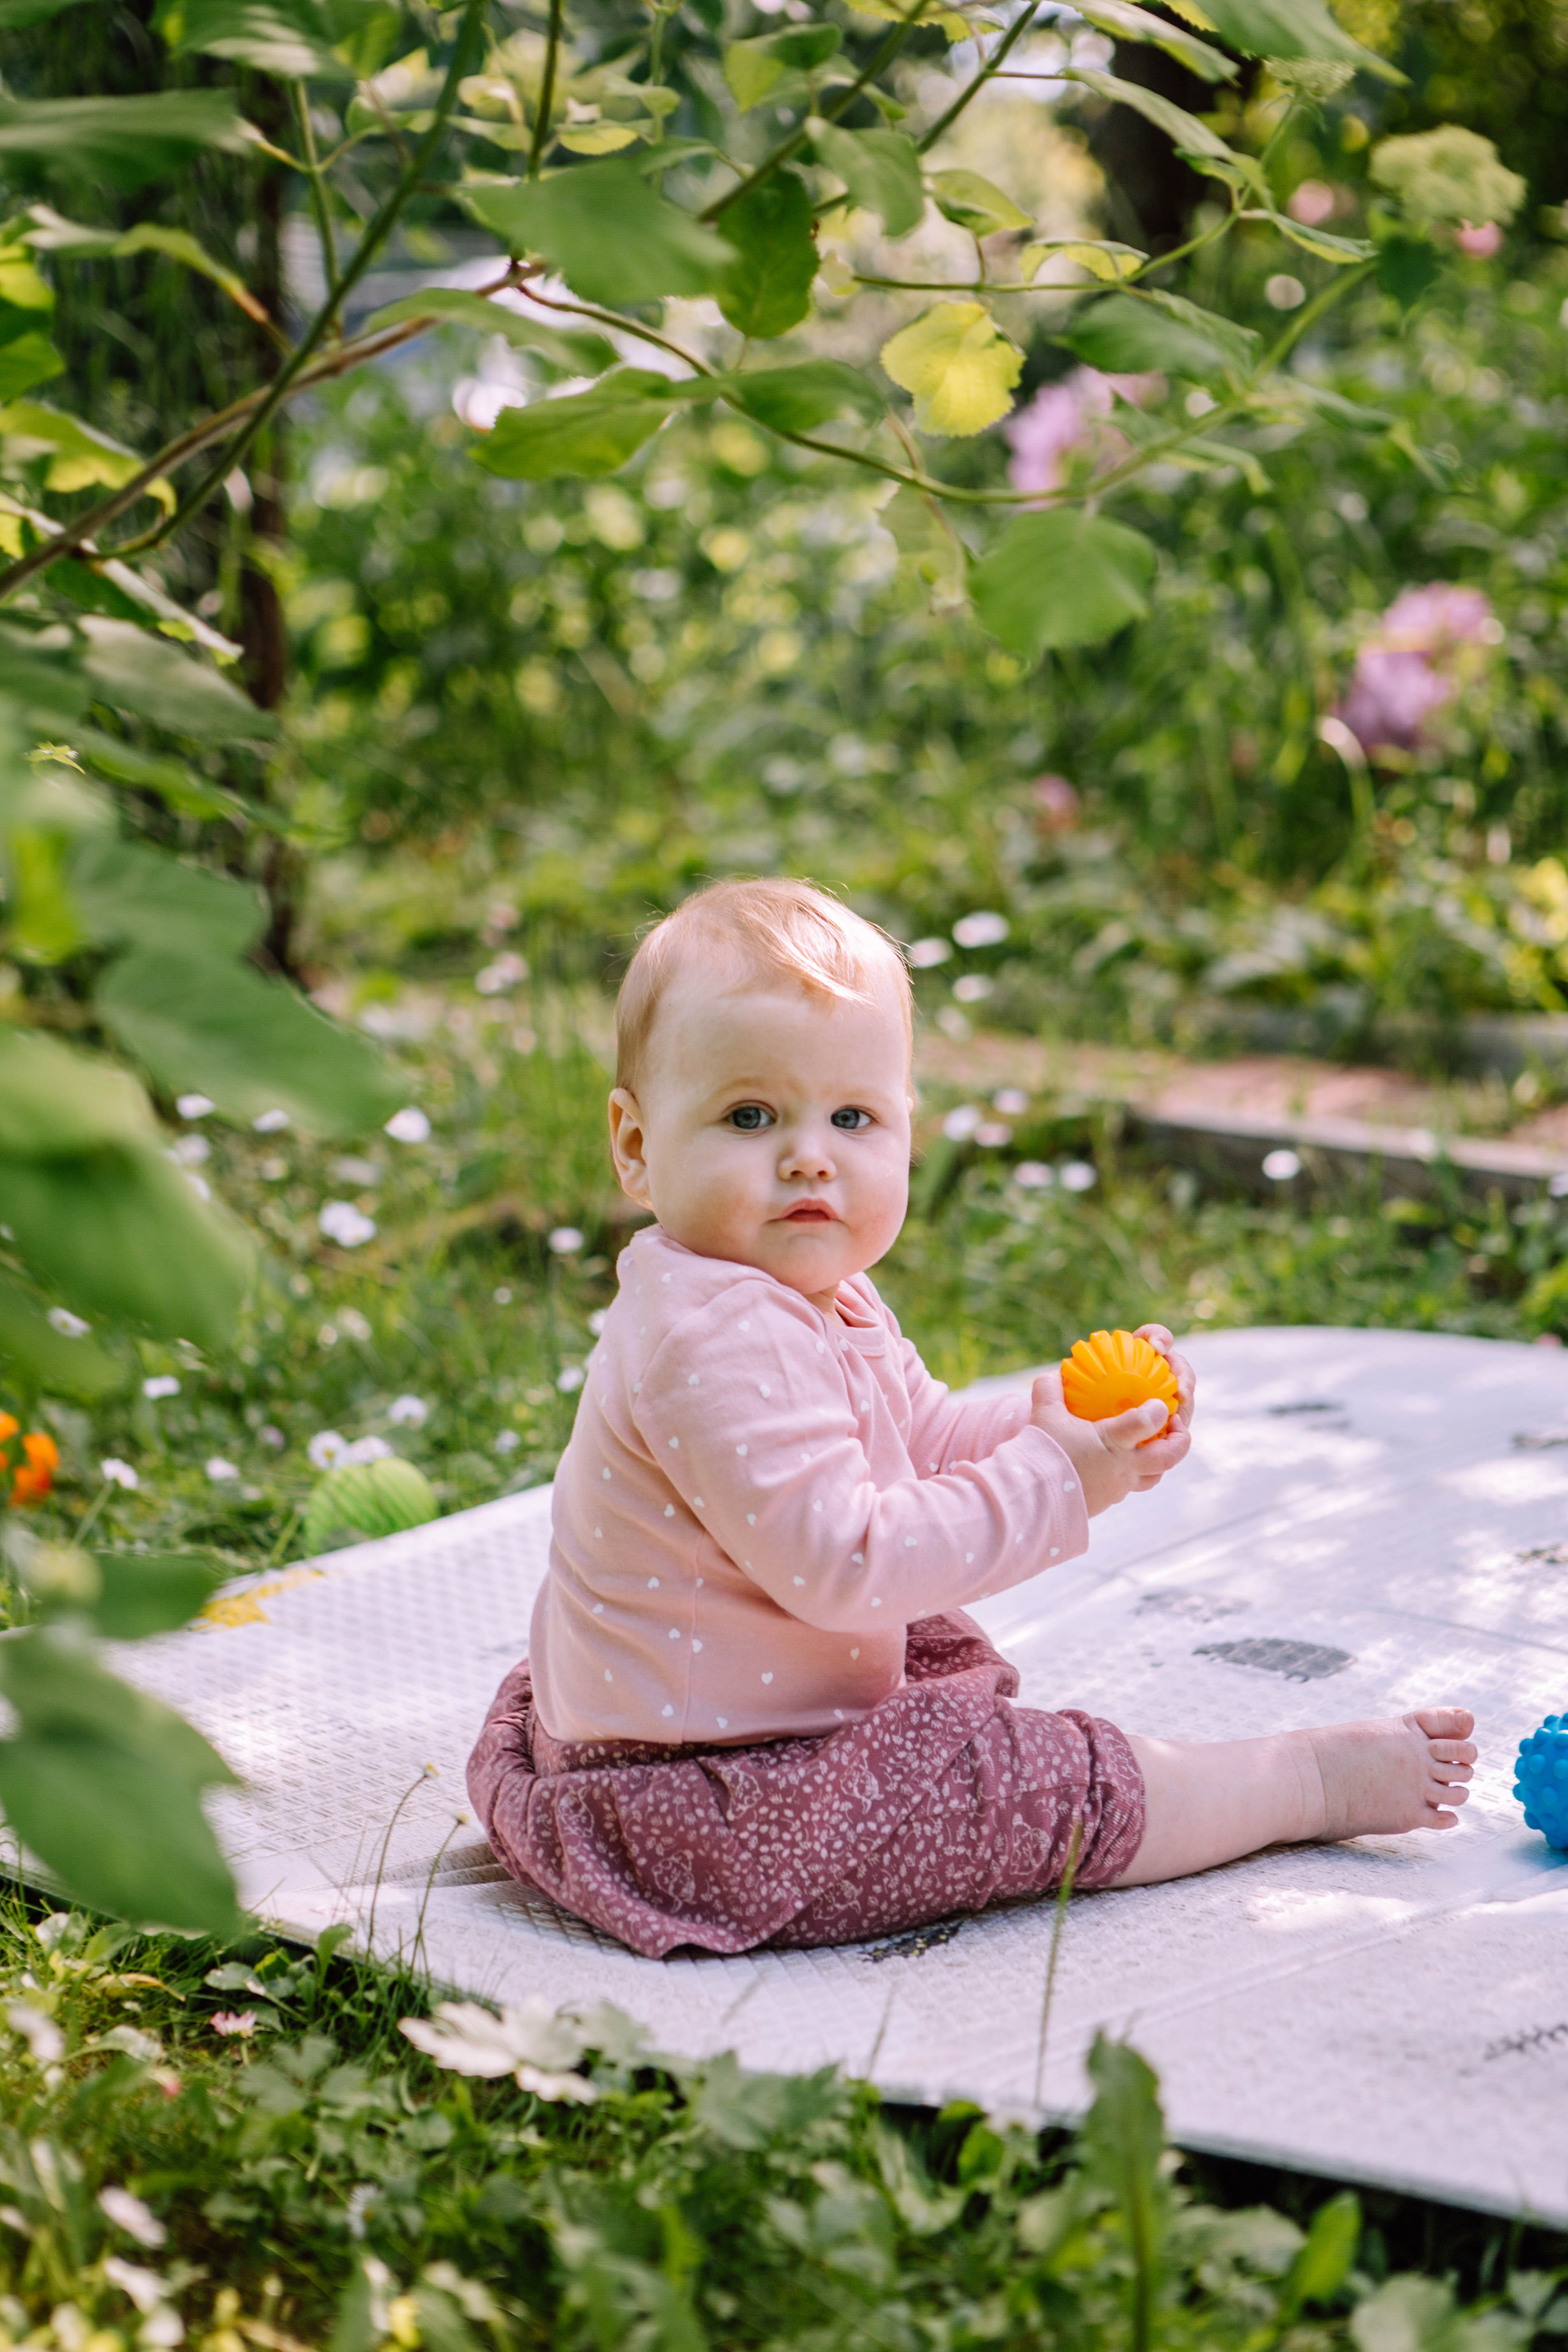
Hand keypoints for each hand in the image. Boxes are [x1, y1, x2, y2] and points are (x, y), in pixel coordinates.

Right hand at [1030, 1324, 1195, 1516]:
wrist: (1030, 1497)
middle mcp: (1122, 1467)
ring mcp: (1118, 1487)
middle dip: (1180, 1440)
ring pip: (1153, 1476)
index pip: (1146, 1422)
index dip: (1158, 1410)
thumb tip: (1055, 1374)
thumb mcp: (1043, 1414)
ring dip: (1158, 1461)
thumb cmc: (1041, 1452)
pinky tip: (1116, 1463)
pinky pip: (1129, 1487)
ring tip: (1151, 1446)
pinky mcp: (1107, 1500)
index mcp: (1112, 1442)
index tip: (1159, 1403)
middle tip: (1177, 1425)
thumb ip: (1050, 1389)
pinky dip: (1130, 1473)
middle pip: (1167, 1457)